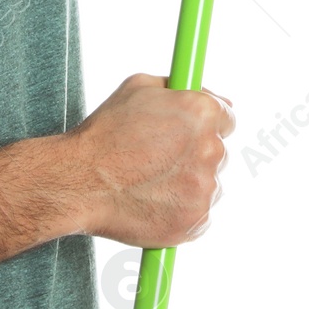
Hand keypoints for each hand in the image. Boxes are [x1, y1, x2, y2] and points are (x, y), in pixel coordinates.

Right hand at [65, 72, 235, 247]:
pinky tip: (152, 200)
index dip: (206, 123)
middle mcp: (210, 150)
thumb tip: (209, 97)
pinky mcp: (197, 221)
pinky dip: (180, 208)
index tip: (188, 131)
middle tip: (157, 156)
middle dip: (193, 153)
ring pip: (207, 183)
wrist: (80, 181)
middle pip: (217, 151)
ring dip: (187, 182)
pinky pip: (198, 212)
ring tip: (148, 179)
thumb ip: (180, 88)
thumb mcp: (138, 87)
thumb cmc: (105, 132)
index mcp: (201, 113)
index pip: (227, 118)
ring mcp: (205, 189)